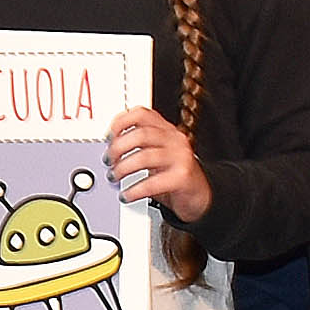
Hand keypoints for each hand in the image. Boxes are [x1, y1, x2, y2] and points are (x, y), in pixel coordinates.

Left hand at [103, 103, 212, 223]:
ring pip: (145, 157)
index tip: (108, 136)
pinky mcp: (183, 177)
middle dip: (118, 148)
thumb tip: (108, 151)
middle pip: (140, 134)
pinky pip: (153, 182)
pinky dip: (135, 190)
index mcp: (166, 130)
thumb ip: (138, 147)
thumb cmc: (174, 175)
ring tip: (115, 178)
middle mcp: (175, 139)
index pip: (142, 113)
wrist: (202, 195)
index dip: (121, 122)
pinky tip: (127, 195)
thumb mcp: (157, 154)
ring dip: (123, 168)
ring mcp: (180, 157)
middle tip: (108, 161)